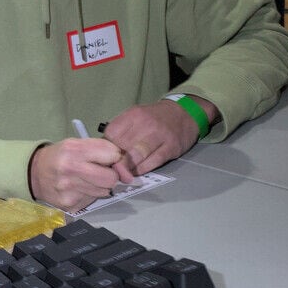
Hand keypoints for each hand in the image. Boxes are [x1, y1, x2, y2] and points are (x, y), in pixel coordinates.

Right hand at [29, 138, 126, 212]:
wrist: (33, 174)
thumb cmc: (59, 156)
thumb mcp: (75, 144)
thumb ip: (100, 149)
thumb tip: (123, 164)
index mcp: (74, 151)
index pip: (112, 154)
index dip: (113, 157)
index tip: (108, 158)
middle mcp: (71, 171)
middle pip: (111, 178)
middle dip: (110, 175)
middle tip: (100, 172)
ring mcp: (70, 191)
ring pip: (104, 191)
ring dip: (99, 186)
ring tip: (85, 180)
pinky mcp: (70, 205)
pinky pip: (92, 200)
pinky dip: (89, 194)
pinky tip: (77, 189)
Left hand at [101, 98, 215, 176]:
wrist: (184, 113)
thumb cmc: (154, 118)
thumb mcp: (135, 116)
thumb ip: (120, 131)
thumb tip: (103, 149)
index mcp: (133, 115)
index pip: (111, 134)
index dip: (106, 148)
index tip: (105, 156)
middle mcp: (146, 123)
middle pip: (123, 146)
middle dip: (115, 160)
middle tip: (111, 168)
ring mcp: (160, 135)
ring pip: (136, 155)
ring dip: (126, 167)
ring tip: (122, 173)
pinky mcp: (171, 148)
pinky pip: (152, 162)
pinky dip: (141, 170)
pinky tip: (135, 172)